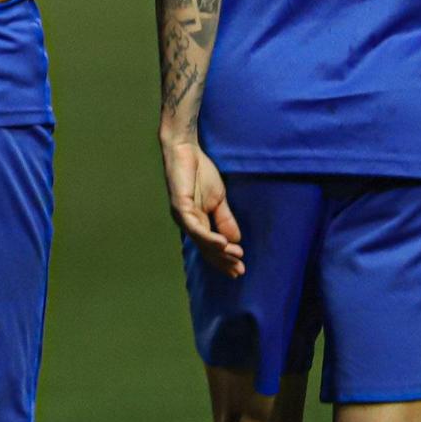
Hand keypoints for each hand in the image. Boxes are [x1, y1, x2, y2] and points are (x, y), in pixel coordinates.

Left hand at [162, 135, 244, 276]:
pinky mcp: (179, 206)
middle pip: (205, 249)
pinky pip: (194, 227)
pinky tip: (222, 244)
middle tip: (240, 271)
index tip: (240, 270)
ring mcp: (182, 215)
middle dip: (223, 261)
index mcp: (196, 222)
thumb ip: (225, 220)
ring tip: (235, 257)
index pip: (210, 247)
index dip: (224, 260)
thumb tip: (235, 240)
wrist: (186, 150)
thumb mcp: (218, 200)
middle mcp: (187, 223)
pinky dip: (208, 237)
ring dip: (219, 251)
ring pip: (200, 241)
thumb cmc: (200, 173)